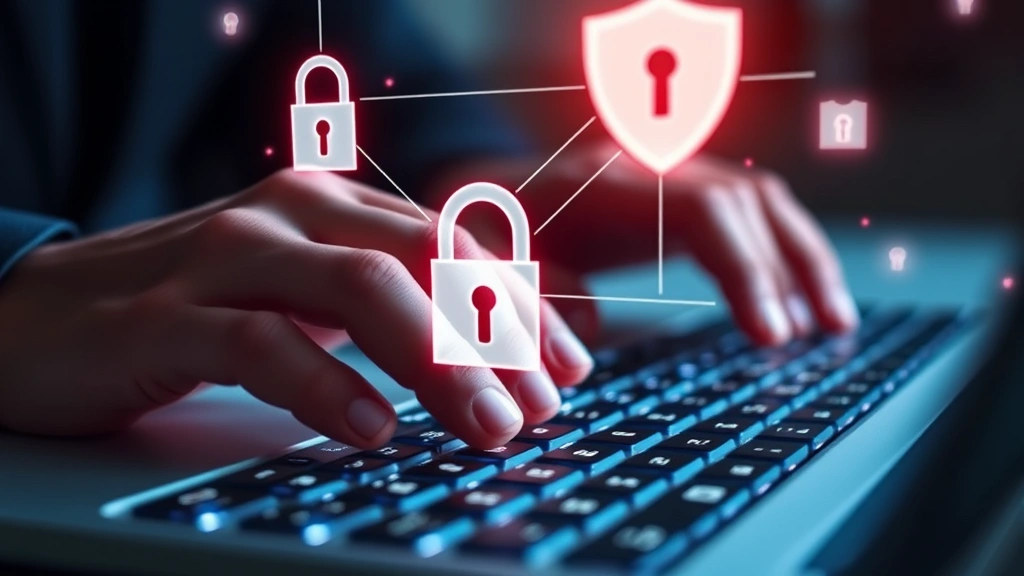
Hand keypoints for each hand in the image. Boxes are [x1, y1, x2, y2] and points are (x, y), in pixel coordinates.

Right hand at [0, 171, 593, 448]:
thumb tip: (489, 351)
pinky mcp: (165, 316)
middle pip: (425, 260)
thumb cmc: (190, 307)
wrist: (37, 313)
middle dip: (498, 336)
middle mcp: (290, 214)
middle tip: (542, 409)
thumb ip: (385, 306)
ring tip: (487, 427)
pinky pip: (263, 344)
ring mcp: (227, 258)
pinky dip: (326, 385)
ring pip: (360, 290)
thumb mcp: (303, 295)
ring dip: (438, 361)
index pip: (455, 245)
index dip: (522, 307)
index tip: (568, 370)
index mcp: (332, 205)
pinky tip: (372, 429)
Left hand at [441, 145, 858, 345]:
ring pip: (757, 202)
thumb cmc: (483, 229)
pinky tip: (799, 303)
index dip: (744, 268)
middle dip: (786, 269)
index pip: (700, 210)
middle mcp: (646, 170)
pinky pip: (746, 218)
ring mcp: (667, 179)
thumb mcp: (486, 259)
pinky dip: (779, 257)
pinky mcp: (677, 200)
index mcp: (603, 182)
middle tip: (810, 337)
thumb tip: (587, 338)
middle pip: (744, 200)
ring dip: (800, 260)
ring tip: (833, 324)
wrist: (480, 190)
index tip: (769, 335)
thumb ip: (528, 293)